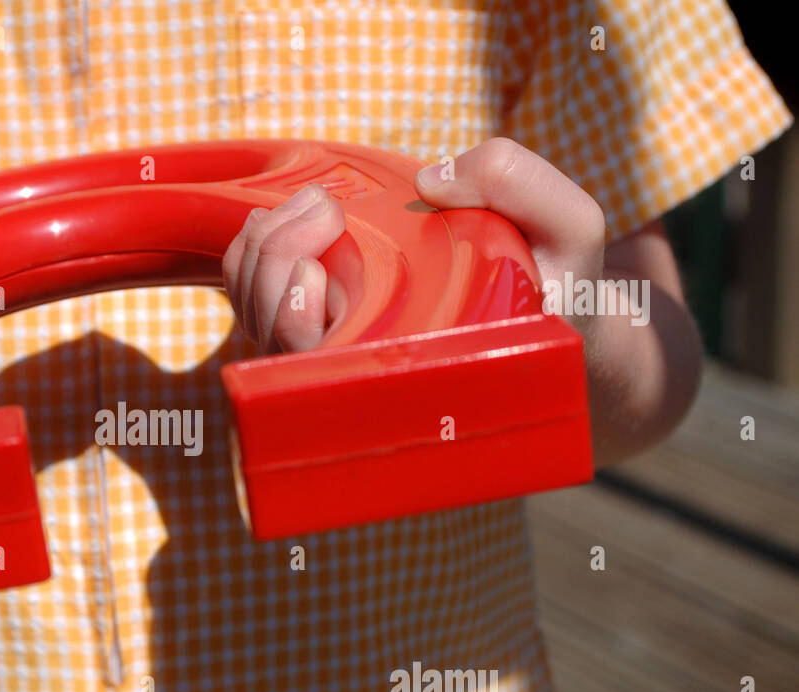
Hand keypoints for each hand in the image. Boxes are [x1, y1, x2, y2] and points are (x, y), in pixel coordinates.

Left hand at [222, 137, 697, 464]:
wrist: (555, 328)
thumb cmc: (557, 290)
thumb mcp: (569, 233)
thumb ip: (523, 188)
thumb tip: (433, 180)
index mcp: (409, 378)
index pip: (312, 371)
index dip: (290, 317)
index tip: (316, 269)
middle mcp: (360, 382)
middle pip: (268, 331)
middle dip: (271, 258)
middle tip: (319, 209)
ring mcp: (332, 359)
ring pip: (252, 312)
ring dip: (259, 249)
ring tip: (314, 208)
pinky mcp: (318, 331)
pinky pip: (255, 298)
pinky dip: (253, 254)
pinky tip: (287, 221)